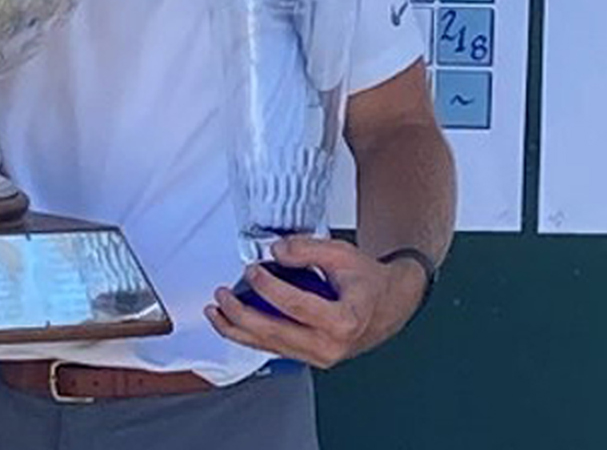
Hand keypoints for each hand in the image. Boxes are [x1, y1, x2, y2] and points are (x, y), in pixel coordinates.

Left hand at [205, 237, 426, 368]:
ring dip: (237, 330)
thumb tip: (275, 251)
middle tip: (224, 294)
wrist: (391, 304)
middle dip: (242, 314)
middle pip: (275, 332)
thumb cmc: (370, 282)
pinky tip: (232, 324)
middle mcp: (331, 346)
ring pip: (270, 346)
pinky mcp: (311, 357)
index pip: (295, 306)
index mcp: (344, 320)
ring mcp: (320, 356)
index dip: (268, 287)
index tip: (252, 269)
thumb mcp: (342, 255)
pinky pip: (275, 348)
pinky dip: (250, 336)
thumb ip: (307, 249)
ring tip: (215, 312)